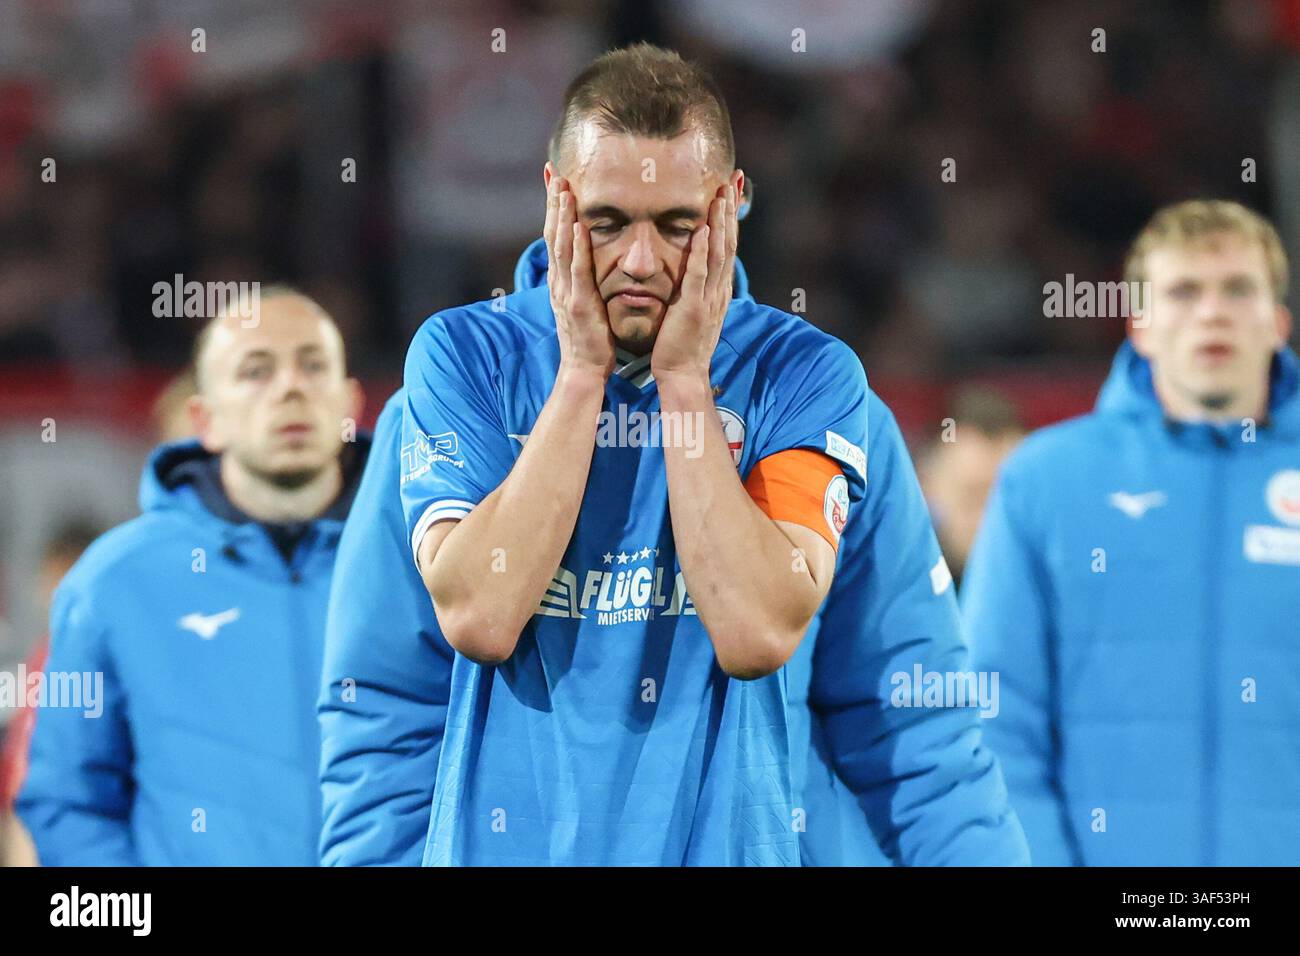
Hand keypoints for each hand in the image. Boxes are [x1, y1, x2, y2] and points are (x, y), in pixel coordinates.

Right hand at [544, 175, 615, 379]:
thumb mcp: (585, 302)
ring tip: (564, 189)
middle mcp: (558, 281)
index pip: (555, 236)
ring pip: (561, 247)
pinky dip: (577, 246)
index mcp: (561, 280)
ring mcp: (566, 292)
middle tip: (553, 172)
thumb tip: (588, 259)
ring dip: (562, 217)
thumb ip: (584, 280)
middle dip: (552, 202)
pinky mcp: (579, 304)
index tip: (554, 180)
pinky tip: (580, 226)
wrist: (583, 370)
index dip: (554, 208)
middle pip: (553, 233)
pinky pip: (578, 270)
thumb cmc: (590, 338)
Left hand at [650, 183, 737, 382]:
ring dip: (720, 222)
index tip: (730, 191)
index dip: (730, 217)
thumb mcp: (694, 310)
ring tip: (721, 194)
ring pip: (718, 253)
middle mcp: (718, 290)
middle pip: (728, 242)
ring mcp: (708, 299)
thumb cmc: (682, 345)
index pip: (727, 246)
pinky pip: (698, 274)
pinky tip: (702, 229)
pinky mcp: (693, 308)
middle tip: (732, 180)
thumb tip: (695, 267)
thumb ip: (696, 287)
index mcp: (718, 289)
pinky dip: (701, 251)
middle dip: (730, 210)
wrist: (682, 374)